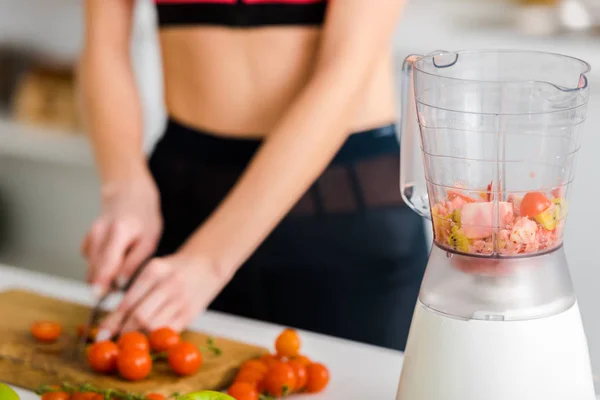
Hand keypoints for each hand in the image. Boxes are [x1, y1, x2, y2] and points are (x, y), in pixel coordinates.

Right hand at [82, 167, 161, 296]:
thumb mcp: (149, 240)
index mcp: (118, 232)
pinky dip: (100, 267)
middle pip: (95, 268)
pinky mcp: (86, 242)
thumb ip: (134, 262)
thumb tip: (120, 284)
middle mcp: (98, 234)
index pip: (106, 262)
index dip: (102, 282)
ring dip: (103, 277)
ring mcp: (89, 237)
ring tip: (120, 274)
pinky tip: (114, 260)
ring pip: (91, 268)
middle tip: (117, 293)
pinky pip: (90, 263)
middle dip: (104, 285)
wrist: (128, 197)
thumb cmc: (143, 219)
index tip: (100, 297)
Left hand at [95, 252, 229, 339]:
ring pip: (153, 327)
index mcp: (154, 270)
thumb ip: (136, 291)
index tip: (102, 333)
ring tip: (129, 341)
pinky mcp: (191, 313)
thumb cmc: (174, 269)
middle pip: (140, 317)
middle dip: (124, 332)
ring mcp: (181, 300)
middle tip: (114, 340)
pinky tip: (148, 339)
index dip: (113, 321)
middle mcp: (168, 284)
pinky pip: (168, 332)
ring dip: (139, 337)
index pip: (129, 301)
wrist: (207, 264)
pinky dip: (156, 338)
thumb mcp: (154, 270)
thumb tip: (112, 320)